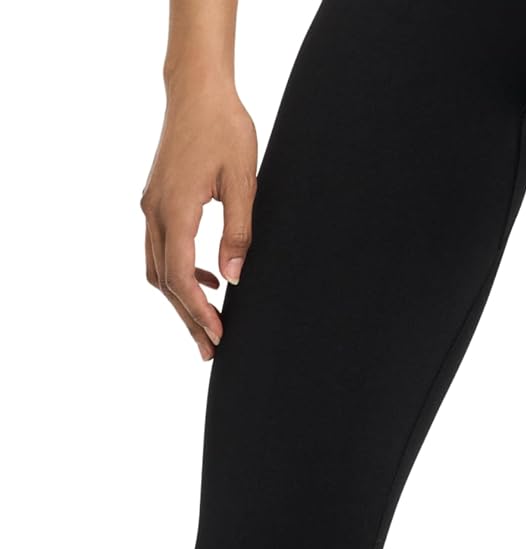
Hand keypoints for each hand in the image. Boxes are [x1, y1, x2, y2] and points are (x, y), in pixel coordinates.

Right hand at [141, 87, 256, 359]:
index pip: (181, 276)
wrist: (197, 89)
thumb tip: (234, 279)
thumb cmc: (224, 127)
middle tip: (211, 351)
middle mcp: (155, 212)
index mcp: (175, 210)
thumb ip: (238, 232)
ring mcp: (151, 207)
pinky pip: (162, 249)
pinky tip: (211, 281)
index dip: (199, 312)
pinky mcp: (157, 201)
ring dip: (181, 301)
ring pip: (159, 269)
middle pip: (165, 282)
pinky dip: (181, 273)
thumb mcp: (243, 181)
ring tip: (208, 327)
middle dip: (189, 319)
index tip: (219, 336)